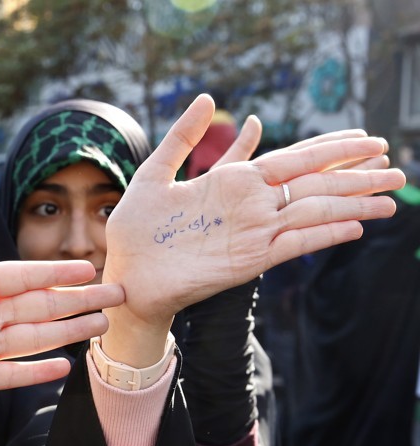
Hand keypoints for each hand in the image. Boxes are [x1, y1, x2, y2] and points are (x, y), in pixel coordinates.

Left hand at [0, 223, 124, 428]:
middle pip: (39, 306)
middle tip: (117, 294)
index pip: (20, 276)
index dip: (54, 271)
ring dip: (68, 332)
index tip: (87, 266)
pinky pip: (10, 375)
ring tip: (102, 325)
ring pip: (34, 339)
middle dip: (78, 299)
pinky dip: (35, 372)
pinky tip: (63, 367)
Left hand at [102, 93, 403, 329]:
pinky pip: (294, 244)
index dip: (330, 148)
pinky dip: (324, 234)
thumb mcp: (155, 173)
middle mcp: (250, 206)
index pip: (292, 159)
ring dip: (352, 205)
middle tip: (396, 169)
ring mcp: (252, 233)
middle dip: (355, 176)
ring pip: (313, 213)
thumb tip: (208, 98)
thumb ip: (183, 137)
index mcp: (232, 182)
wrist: (126, 274)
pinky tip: (353, 226)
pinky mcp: (248, 261)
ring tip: (389, 200)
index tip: (366, 139)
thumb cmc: (135, 227)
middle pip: (314, 184)